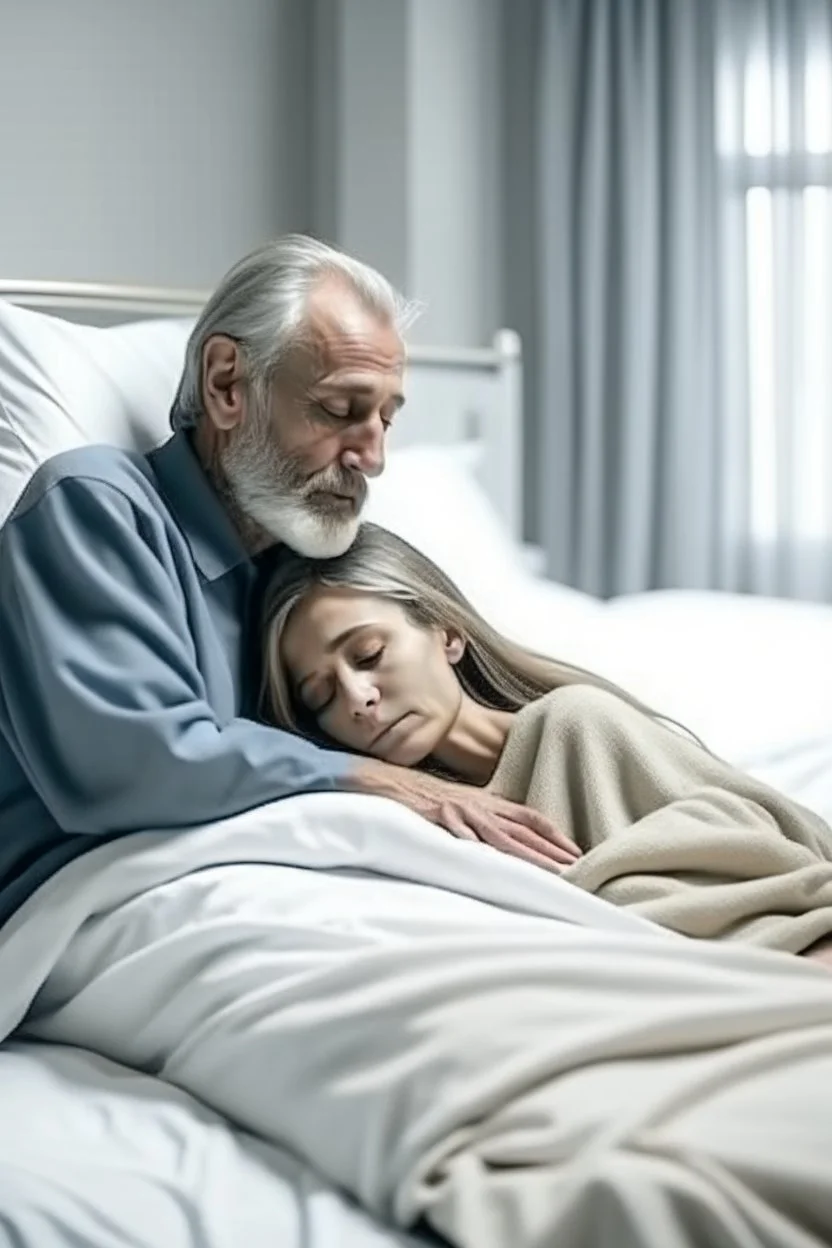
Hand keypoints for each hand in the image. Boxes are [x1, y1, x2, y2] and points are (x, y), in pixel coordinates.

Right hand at [349, 759, 580, 872]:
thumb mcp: (463, 808)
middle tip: (577, 869)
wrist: (389, 783)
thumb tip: (508, 846)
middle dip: (552, 850)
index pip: (531, 817)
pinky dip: (481, 850)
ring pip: (501, 836)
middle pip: (524, 829)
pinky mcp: (440, 818)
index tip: (577, 853)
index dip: (555, 835)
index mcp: (488, 802)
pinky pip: (463, 837)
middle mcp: (480, 805)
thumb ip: (485, 823)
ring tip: (552, 873)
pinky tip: (496, 865)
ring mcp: (461, 812)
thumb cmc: (426, 802)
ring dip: (529, 856)